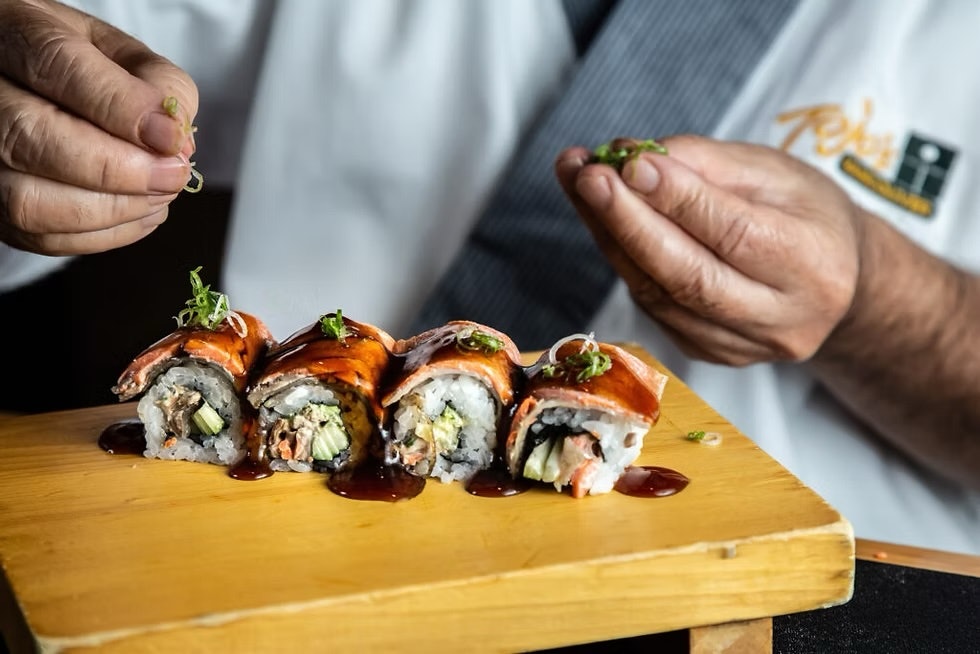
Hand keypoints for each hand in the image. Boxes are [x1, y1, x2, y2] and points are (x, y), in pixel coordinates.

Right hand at [0, 0, 197, 254]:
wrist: (28, 86)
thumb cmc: (79, 66)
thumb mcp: (122, 53)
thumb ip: (156, 84)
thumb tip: (176, 139)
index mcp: (15, 33)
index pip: (57, 67)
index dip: (122, 109)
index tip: (171, 139)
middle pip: (30, 137)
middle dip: (118, 169)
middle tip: (173, 175)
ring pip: (28, 199)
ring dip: (112, 209)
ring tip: (160, 196)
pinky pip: (39, 236)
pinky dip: (103, 234)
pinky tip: (140, 212)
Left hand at [555, 135, 862, 365]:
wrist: (835, 282)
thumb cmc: (806, 215)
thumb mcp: (775, 172)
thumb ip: (706, 164)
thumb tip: (631, 160)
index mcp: (812, 265)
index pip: (733, 233)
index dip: (675, 198)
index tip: (627, 161)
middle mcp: (781, 319)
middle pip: (687, 276)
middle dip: (627, 222)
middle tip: (586, 175)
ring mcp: (743, 347)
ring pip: (659, 295)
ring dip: (610, 236)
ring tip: (579, 183)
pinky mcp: (709, 353)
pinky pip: (653, 307)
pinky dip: (623, 261)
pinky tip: (604, 220)